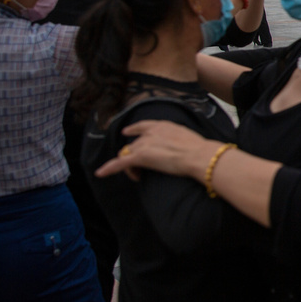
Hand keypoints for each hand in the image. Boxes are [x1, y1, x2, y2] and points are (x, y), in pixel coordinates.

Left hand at [94, 120, 216, 182]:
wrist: (199, 155)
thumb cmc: (199, 150)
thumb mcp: (188, 138)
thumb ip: (178, 139)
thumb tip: (181, 147)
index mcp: (163, 125)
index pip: (143, 126)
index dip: (134, 130)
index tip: (127, 132)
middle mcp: (151, 132)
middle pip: (134, 144)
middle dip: (135, 156)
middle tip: (144, 170)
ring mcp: (145, 144)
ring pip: (128, 154)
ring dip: (130, 166)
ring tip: (140, 176)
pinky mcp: (140, 157)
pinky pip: (120, 163)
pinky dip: (109, 168)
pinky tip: (100, 173)